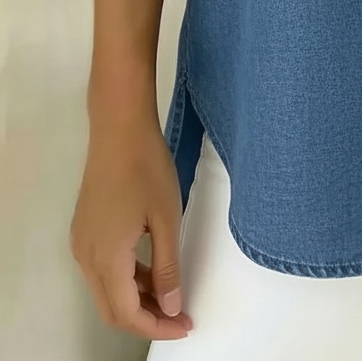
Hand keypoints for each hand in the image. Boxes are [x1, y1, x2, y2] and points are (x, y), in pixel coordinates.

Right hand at [69, 119, 193, 340]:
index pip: (127, 313)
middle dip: (146, 319)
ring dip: (137, 299)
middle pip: (112, 308)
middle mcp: (86, 257)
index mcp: (106, 259)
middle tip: (180, 317)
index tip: (186, 325)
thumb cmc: (147, 169)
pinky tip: (152, 271)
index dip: (157, 327)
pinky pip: (103, 268)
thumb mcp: (166, 219)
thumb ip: (167, 267)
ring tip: (172, 296)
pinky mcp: (85, 229)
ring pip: (106, 289)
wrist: (119, 129)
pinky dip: (127, 278)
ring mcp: (82, 242)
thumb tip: (170, 306)